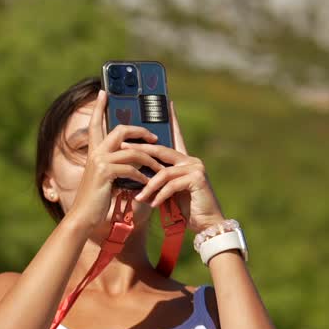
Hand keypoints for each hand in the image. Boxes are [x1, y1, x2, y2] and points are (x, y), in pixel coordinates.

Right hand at [67, 89, 162, 230]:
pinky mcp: (106, 173)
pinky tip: (149, 184)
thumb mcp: (108, 179)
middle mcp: (96, 153)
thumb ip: (118, 166)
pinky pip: (131, 169)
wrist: (84, 217)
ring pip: (132, 151)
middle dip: (140, 132)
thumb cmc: (97, 201)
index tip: (103, 92)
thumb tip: (137, 159)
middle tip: (154, 137)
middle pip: (120, 130)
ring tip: (160, 168)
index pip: (96, 125)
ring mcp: (100, 161)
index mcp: (94, 152)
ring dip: (150, 160)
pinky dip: (143, 177)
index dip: (99, 107)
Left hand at [133, 99, 225, 233]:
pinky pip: (171, 183)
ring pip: (163, 171)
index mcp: (184, 160)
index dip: (172, 119)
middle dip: (140, 151)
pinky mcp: (197, 178)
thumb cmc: (186, 210)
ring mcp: (195, 168)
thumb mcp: (168, 192)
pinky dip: (160, 194)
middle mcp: (191, 160)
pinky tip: (153, 204)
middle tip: (122, 150)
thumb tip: (137, 173)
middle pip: (161, 150)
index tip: (166, 103)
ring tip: (139, 197)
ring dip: (149, 186)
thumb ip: (158, 180)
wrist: (206, 225)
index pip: (175, 136)